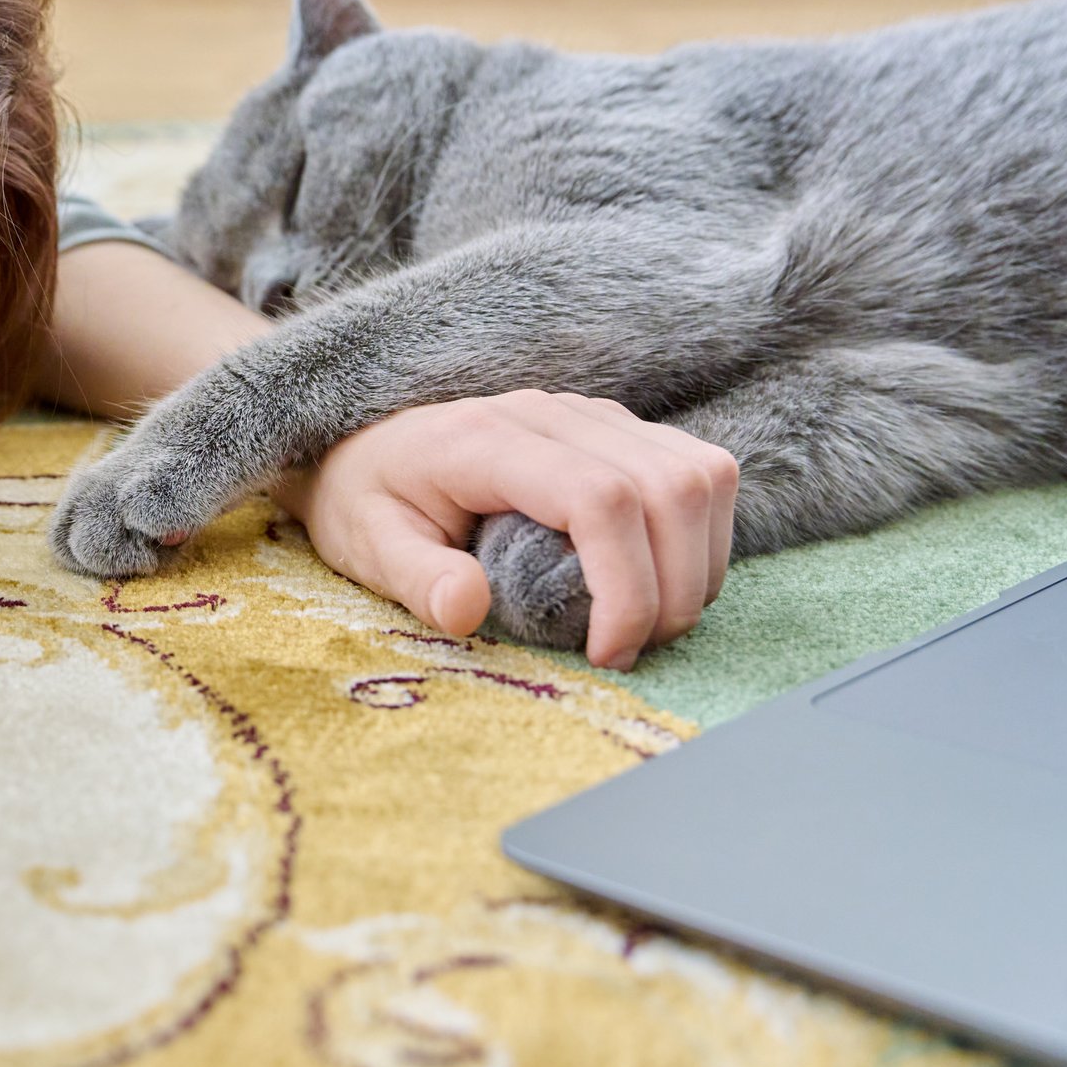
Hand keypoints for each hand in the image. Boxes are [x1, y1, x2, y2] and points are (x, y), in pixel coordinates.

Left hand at [270, 390, 739, 670]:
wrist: (365, 449)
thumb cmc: (367, 501)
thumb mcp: (366, 546)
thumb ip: (416, 578)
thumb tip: (465, 608)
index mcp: (486, 440)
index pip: (599, 497)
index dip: (626, 585)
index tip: (606, 652)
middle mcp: (552, 414)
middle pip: (669, 489)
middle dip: (672, 588)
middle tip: (628, 651)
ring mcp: (593, 416)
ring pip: (701, 477)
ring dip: (696, 566)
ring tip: (645, 624)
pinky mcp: (617, 431)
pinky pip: (699, 474)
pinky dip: (700, 539)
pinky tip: (657, 584)